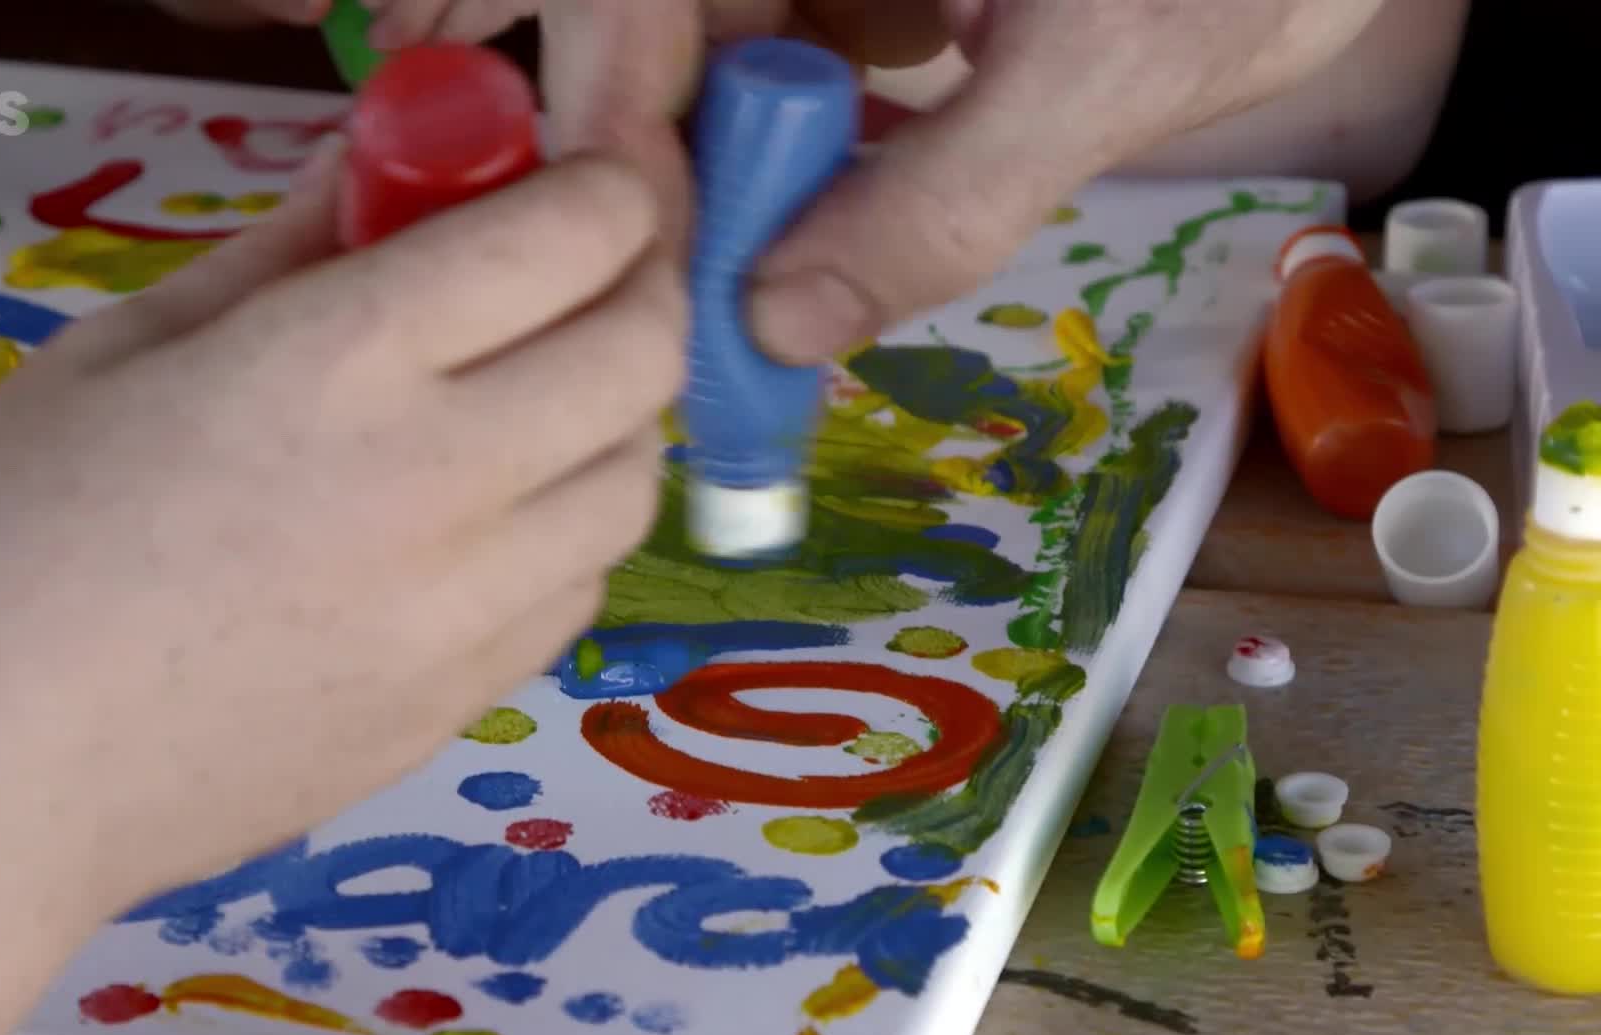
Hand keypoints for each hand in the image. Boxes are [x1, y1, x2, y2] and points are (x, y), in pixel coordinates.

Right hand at [0, 146, 681, 1034]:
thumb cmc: (8, 541)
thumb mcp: (121, 349)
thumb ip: (282, 251)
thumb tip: (381, 166)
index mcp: (336, 363)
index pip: (565, 238)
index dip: (607, 189)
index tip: (585, 185)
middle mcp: (439, 482)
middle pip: (642, 354)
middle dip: (640, 286)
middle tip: (583, 276)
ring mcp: (470, 611)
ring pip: (634, 481)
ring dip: (614, 414)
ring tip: (534, 398)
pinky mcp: (469, 704)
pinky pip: (581, 588)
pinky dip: (570, 529)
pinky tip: (490, 523)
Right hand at [538, 1, 1384, 360]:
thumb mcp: (1099, 70)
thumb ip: (939, 198)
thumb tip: (781, 330)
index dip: (610, 110)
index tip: (630, 249)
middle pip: (653, 29)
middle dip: (646, 159)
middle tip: (647, 305)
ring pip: (715, 68)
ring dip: (720, 189)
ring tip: (726, 314)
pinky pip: (788, 81)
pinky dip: (792, 174)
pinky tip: (809, 252)